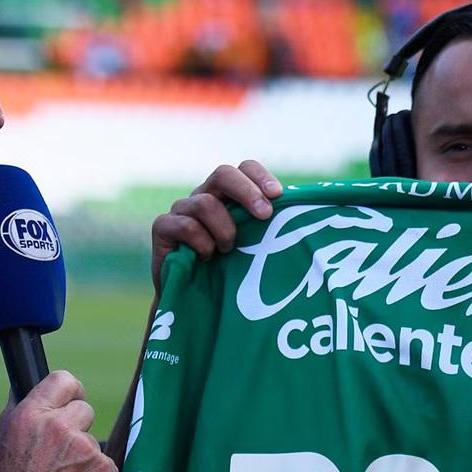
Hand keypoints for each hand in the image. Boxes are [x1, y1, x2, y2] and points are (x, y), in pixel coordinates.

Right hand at [0, 370, 117, 471]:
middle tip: (61, 454)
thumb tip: (24, 391)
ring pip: (94, 442)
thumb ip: (19, 415)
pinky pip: (105, 465)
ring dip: (84, 457)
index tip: (70, 402)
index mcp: (30, 416)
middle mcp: (59, 426)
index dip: (69, 392)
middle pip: (84, 409)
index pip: (63, 380)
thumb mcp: (2, 444)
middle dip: (77, 428)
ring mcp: (84, 447)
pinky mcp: (103, 470)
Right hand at [149, 161, 282, 290]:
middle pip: (224, 174)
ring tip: (227, 251)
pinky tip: (206, 257)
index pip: (244, 168)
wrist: (195, 302)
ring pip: (205, 203)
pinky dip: (202, 243)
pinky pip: (185, 225)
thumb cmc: (230, 272)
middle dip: (247, 193)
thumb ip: (271, 229)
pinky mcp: (163, 227)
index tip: (279, 195)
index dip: (261, 177)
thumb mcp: (255, 248)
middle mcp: (205, 196)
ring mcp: (182, 210)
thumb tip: (307, 215)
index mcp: (229, 195)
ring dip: (224, 230)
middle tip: (265, 216)